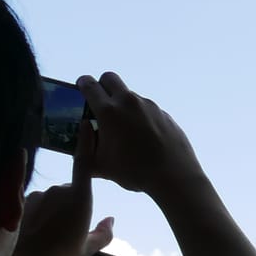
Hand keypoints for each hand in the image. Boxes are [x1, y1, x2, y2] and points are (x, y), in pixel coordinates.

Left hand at [11, 121, 112, 255]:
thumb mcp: (85, 251)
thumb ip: (102, 234)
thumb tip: (111, 220)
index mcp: (80, 200)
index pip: (85, 163)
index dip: (87, 143)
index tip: (88, 124)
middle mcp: (59, 190)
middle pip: (70, 191)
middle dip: (70, 205)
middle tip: (67, 232)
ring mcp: (37, 194)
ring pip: (51, 197)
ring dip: (52, 210)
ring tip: (47, 235)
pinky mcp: (19, 200)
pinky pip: (33, 201)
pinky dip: (35, 211)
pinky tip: (32, 229)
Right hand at [76, 72, 204, 201]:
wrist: (174, 176)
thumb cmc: (134, 172)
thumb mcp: (99, 165)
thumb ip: (85, 147)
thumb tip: (85, 132)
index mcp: (109, 111)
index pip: (89, 84)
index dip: (82, 84)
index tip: (81, 88)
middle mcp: (129, 102)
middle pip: (110, 78)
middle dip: (102, 86)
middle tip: (101, 103)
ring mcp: (149, 106)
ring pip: (130, 95)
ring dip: (123, 105)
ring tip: (125, 129)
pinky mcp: (164, 114)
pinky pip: (147, 109)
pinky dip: (141, 116)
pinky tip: (144, 137)